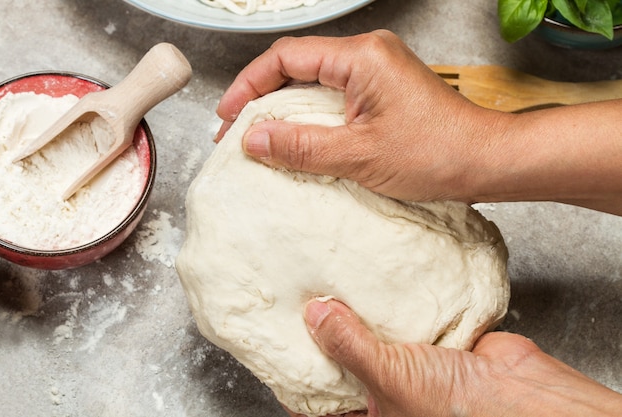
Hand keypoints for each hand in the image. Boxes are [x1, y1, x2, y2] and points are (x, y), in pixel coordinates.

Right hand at [215, 30, 504, 202]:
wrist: (484, 161)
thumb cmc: (437, 152)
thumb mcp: (358, 156)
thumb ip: (300, 147)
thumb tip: (255, 140)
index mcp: (361, 58)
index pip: (285, 58)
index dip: (248, 85)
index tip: (228, 115)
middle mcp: (368, 55)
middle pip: (296, 67)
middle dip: (262, 99)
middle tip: (239, 133)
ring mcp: (376, 72)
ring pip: (314, 84)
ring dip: (285, 110)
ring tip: (262, 141)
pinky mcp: (382, 92)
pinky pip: (334, 98)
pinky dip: (311, 118)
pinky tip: (298, 142)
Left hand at [288, 298, 621, 416]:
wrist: (525, 398)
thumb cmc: (458, 413)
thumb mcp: (389, 380)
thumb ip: (348, 346)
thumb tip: (313, 315)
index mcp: (374, 414)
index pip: (323, 401)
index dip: (300, 378)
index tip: (280, 347)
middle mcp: (391, 391)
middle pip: (349, 359)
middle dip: (331, 332)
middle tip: (306, 301)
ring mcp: (415, 363)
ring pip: (379, 333)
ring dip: (364, 311)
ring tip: (335, 282)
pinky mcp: (439, 338)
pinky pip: (410, 316)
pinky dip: (398, 299)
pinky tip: (381, 278)